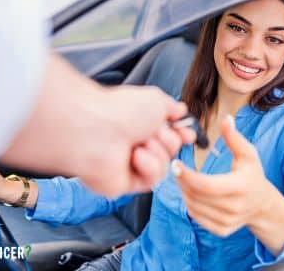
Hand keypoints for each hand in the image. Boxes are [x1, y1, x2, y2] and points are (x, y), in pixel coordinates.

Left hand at [0, 55, 195, 197]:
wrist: (95, 129)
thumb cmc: (120, 110)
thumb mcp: (157, 100)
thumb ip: (172, 107)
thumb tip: (181, 111)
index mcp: (139, 122)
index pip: (168, 133)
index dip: (181, 134)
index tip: (188, 133)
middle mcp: (133, 142)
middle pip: (170, 150)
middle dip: (168, 140)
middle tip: (154, 131)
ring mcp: (128, 164)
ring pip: (164, 166)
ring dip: (158, 153)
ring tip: (140, 144)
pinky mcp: (124, 183)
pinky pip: (151, 181)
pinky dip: (148, 166)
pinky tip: (135, 157)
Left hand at [172, 115, 274, 236]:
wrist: (263, 205)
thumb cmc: (252, 175)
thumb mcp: (248, 154)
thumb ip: (234, 137)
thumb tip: (226, 118)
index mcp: (240, 187)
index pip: (206, 184)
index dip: (187, 176)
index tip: (175, 164)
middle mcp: (234, 208)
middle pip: (197, 196)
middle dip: (182, 181)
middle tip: (176, 168)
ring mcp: (227, 222)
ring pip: (193, 207)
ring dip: (184, 192)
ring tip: (185, 179)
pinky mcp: (221, 230)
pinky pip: (196, 216)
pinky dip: (190, 203)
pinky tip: (192, 192)